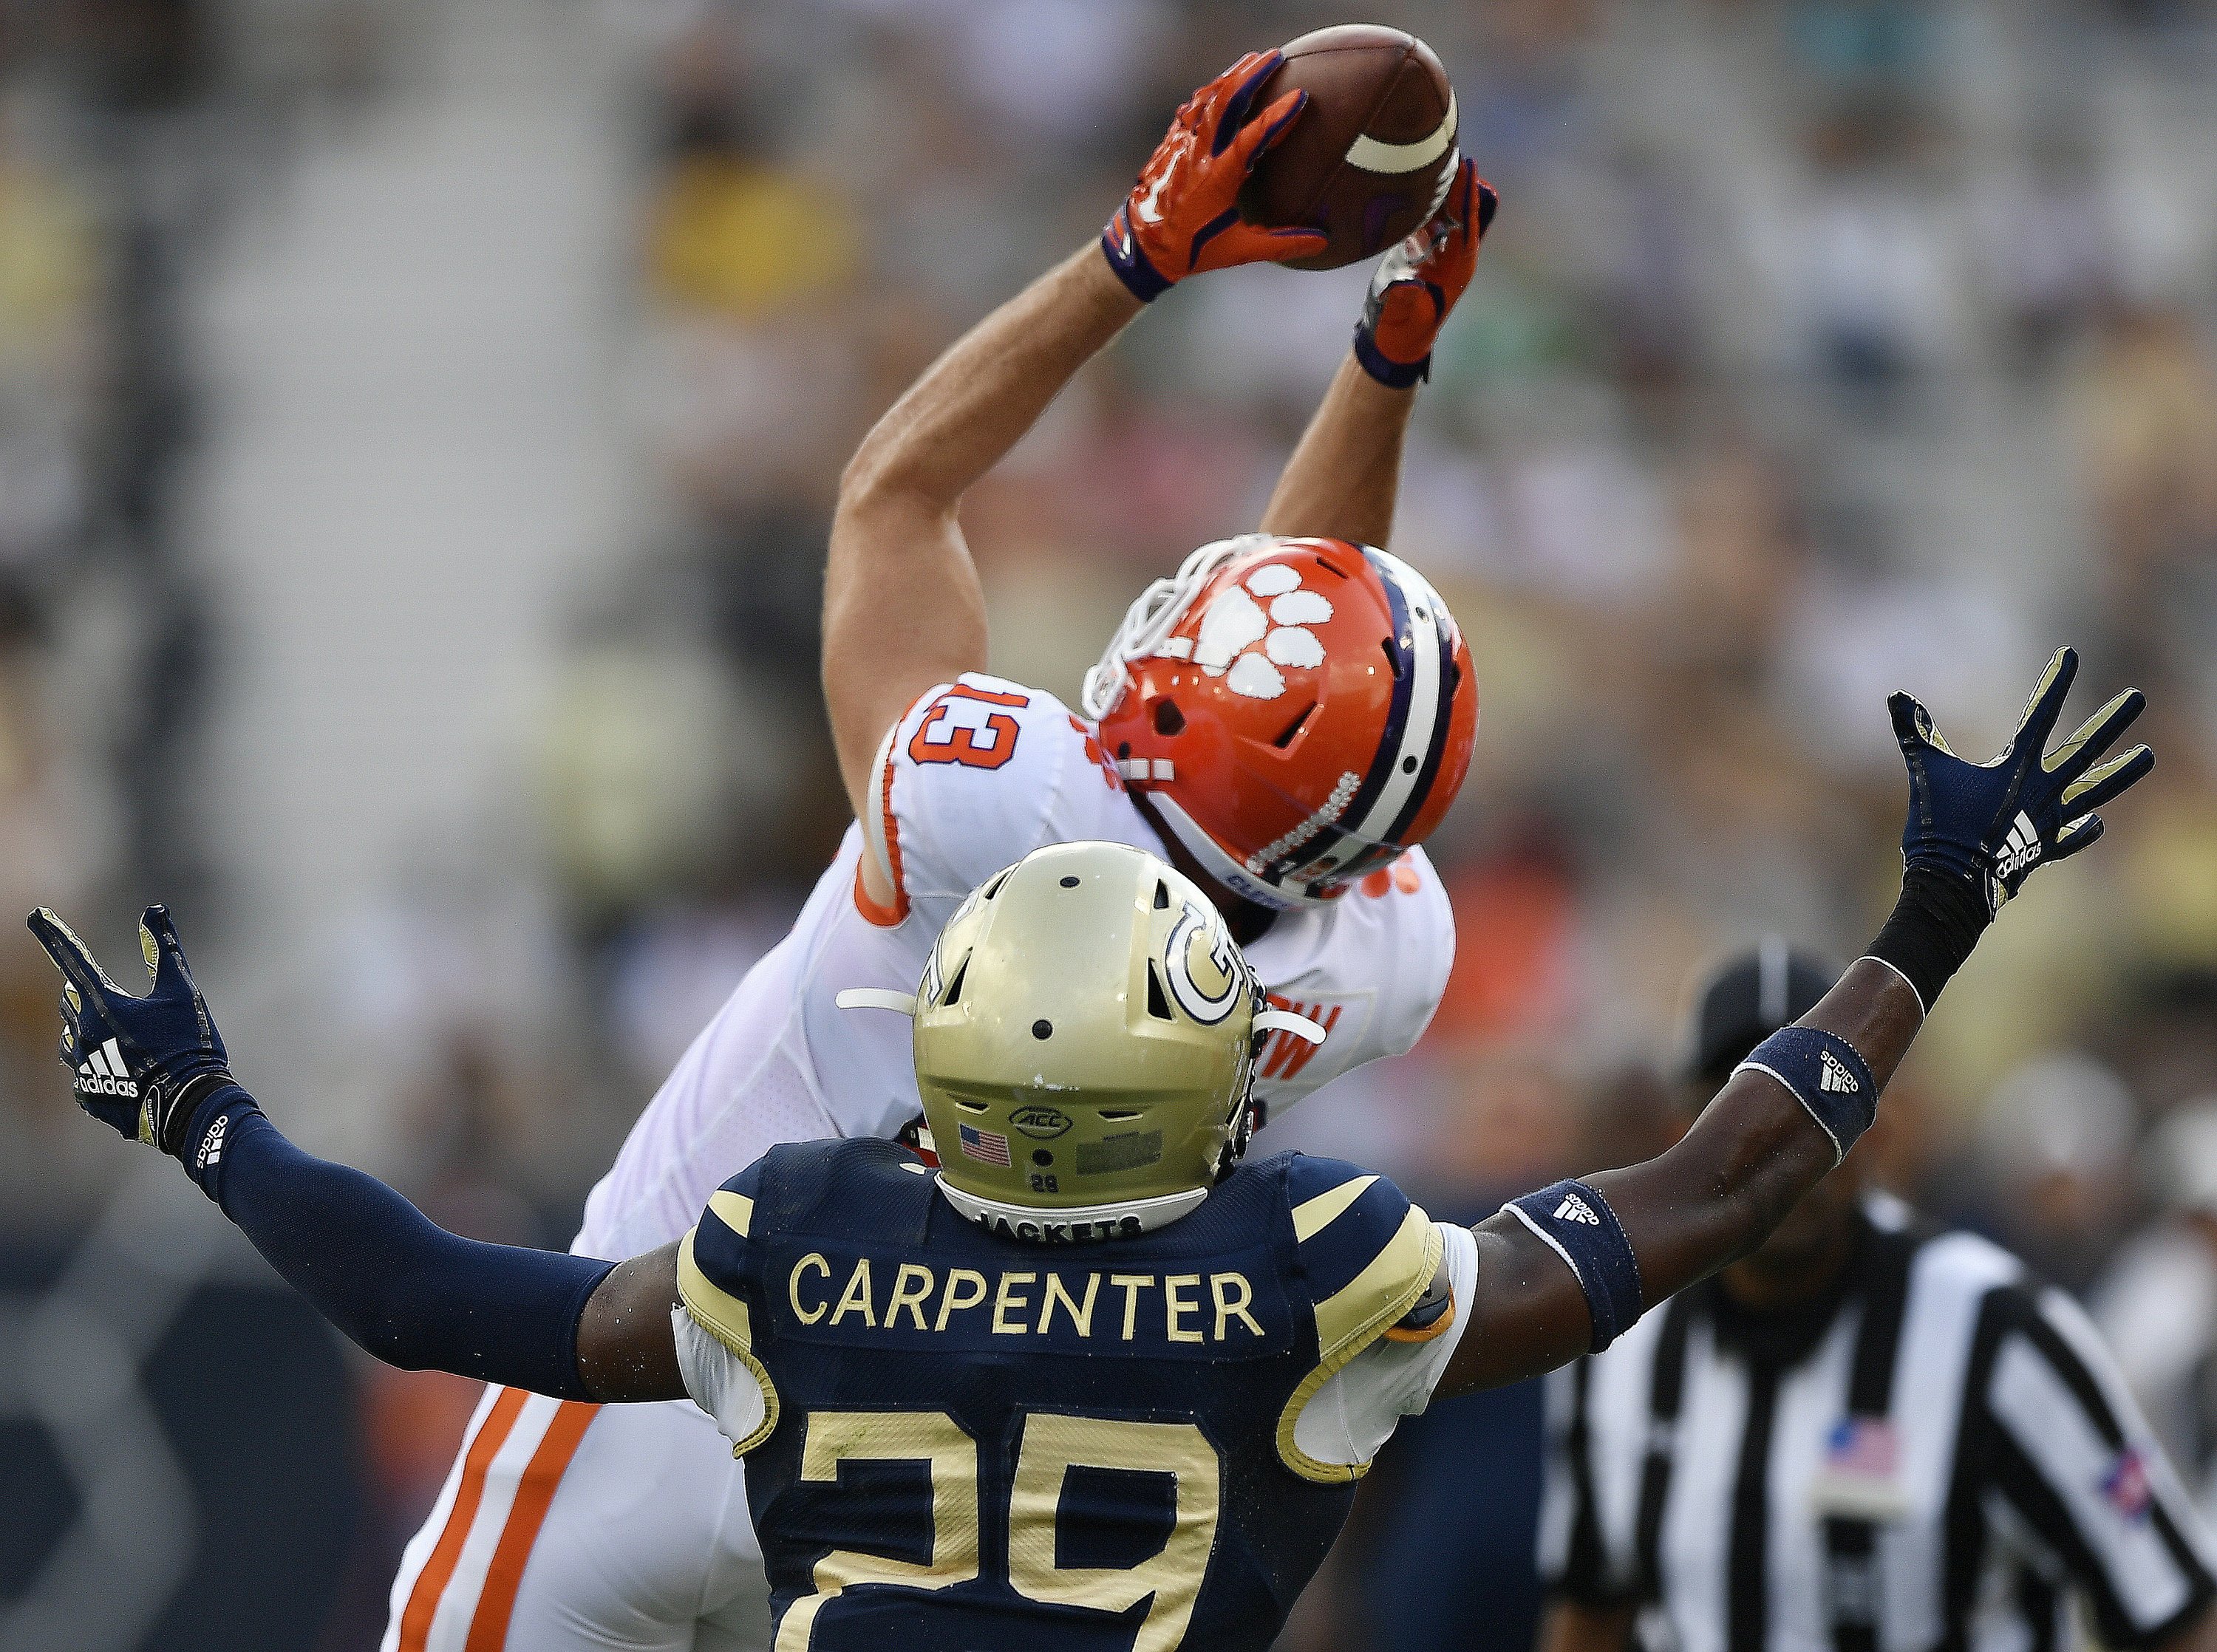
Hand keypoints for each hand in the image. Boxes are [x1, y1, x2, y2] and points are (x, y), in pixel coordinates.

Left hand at [28, 904, 234, 1153]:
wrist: (188, 1105)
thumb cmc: (189, 1044)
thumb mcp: (183, 993)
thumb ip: (164, 950)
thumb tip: (154, 910)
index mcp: (104, 1004)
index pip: (72, 958)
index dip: (53, 934)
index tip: (36, 915)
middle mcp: (81, 1033)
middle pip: (70, 1000)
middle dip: (87, 994)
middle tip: (121, 1003)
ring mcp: (80, 1067)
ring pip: (70, 1037)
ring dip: (88, 1030)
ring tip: (125, 1041)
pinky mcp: (85, 1093)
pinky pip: (80, 1071)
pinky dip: (98, 1064)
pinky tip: (127, 1072)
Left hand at [1100, 51, 1327, 301]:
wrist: (1141, 248)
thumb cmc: (1190, 250)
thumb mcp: (1238, 251)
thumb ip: (1280, 244)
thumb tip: (1321, 242)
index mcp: (1216, 179)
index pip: (1250, 138)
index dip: (1276, 117)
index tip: (1299, 96)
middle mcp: (1197, 155)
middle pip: (1224, 103)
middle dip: (1251, 75)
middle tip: (1276, 57)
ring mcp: (1181, 145)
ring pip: (1206, 99)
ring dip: (1231, 76)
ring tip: (1255, 60)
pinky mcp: (1171, 143)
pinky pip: (1192, 109)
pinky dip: (1211, 92)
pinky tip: (1224, 83)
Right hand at [1353, 158, 1496, 386]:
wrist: (1393, 339)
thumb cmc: (1400, 331)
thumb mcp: (1400, 318)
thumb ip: (1402, 301)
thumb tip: (1405, 286)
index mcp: (1458, 266)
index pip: (1468, 222)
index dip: (1468, 193)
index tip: (1468, 164)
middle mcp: (1454, 253)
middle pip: (1461, 208)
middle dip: (1456, 180)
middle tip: (1447, 146)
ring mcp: (1439, 248)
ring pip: (1445, 208)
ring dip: (1439, 184)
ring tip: (1429, 152)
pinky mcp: (1422, 246)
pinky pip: (1428, 214)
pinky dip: (1422, 196)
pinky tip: (1411, 175)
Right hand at [1890, 647, 2152, 914]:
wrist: (1954, 887)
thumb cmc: (1939, 828)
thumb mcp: (1925, 774)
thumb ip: (1915, 734)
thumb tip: (1895, 696)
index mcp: (2017, 768)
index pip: (2040, 714)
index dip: (2055, 683)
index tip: (2071, 655)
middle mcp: (2042, 791)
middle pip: (2085, 750)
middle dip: (2112, 721)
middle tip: (2137, 698)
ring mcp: (2048, 822)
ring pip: (2094, 791)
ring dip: (2122, 772)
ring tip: (2149, 755)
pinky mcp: (2042, 850)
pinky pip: (2071, 837)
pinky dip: (2084, 830)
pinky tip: (2096, 822)